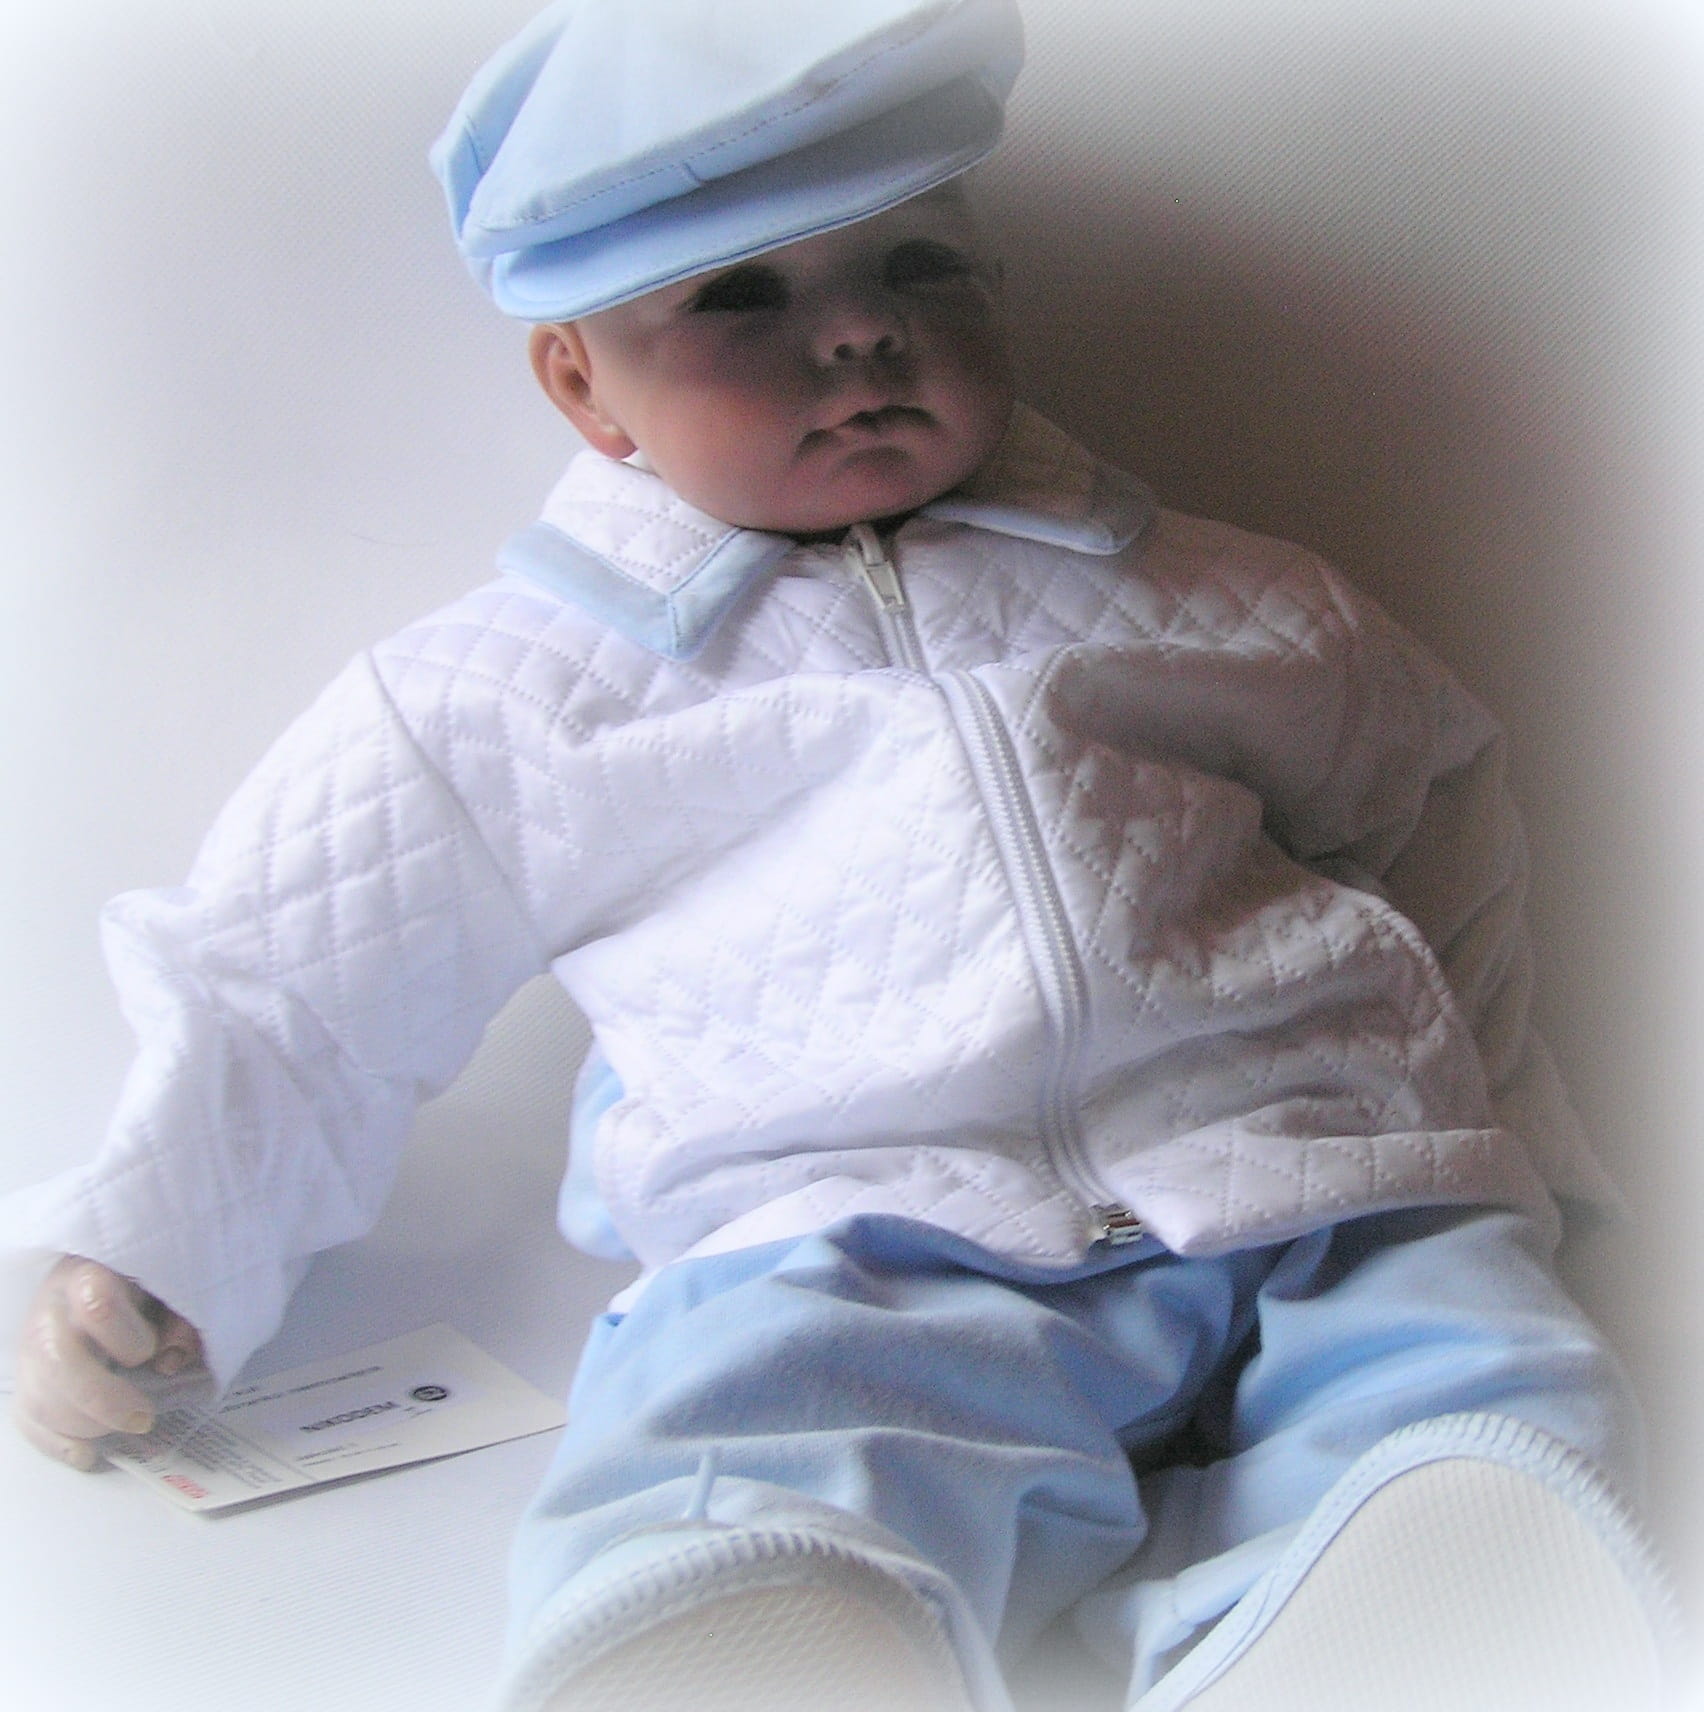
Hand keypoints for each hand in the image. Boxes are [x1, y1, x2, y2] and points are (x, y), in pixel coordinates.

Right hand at [12, 1255, 204, 1470]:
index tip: (152, 1355)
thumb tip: (170, 1361)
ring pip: (40, 1397)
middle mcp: (50, 1313)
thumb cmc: (141, 1293)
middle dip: (104, 1399)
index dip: (129, 1340)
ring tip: (123, 1429)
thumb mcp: (167, 1295)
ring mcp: (29, 1350)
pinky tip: (87, 1454)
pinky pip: (27, 1420)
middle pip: (57, 1361)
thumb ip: (179, 1323)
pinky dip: (57, 1443)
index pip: (98, 1307)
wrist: (97, 1287)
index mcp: (89, 1277)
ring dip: (85, 1424)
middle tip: (143, 1419)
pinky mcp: (24, 1382)